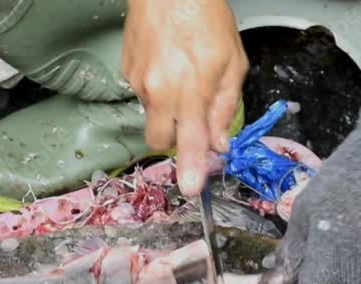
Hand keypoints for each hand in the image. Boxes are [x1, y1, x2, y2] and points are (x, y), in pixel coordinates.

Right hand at [122, 0, 247, 196]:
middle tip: (189, 118)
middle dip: (174, 138)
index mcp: (191, 90)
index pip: (190, 142)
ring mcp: (139, 82)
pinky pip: (143, 93)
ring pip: (152, 115)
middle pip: (160, 141)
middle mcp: (160, 91)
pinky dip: (156, 88)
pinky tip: (167, 63)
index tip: (189, 189)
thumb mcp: (232, 62)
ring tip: (181, 75)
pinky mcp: (127, 72)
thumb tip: (219, 140)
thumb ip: (226, 106)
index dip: (190, 169)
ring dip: (167, 108)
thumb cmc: (204, 15)